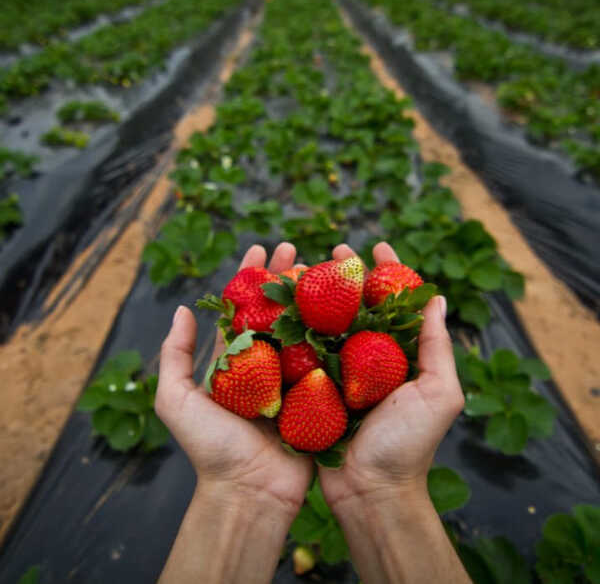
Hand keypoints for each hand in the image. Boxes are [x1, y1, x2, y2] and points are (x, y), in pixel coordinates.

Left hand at [156, 242, 312, 516]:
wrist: (249, 490)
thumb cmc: (211, 448)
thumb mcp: (177, 401)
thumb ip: (175, 356)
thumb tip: (183, 310)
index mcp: (234, 361)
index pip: (241, 308)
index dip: (249, 278)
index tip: (259, 249)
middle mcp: (264, 364)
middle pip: (275, 310)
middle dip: (283, 277)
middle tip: (294, 248)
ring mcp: (292, 377)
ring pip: (303, 326)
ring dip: (311, 295)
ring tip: (320, 266)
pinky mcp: (316, 393)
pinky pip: (326, 357)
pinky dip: (334, 331)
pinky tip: (343, 305)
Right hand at [319, 241, 464, 510]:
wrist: (370, 492)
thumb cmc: (408, 445)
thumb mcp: (438, 394)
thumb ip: (436, 347)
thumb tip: (436, 298)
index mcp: (399, 356)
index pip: (395, 303)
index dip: (389, 271)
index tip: (378, 245)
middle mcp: (370, 358)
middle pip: (358, 304)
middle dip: (348, 273)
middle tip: (336, 250)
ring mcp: (339, 370)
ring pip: (328, 320)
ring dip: (318, 292)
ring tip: (306, 265)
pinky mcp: (313, 386)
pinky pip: (303, 348)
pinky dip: (294, 324)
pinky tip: (283, 303)